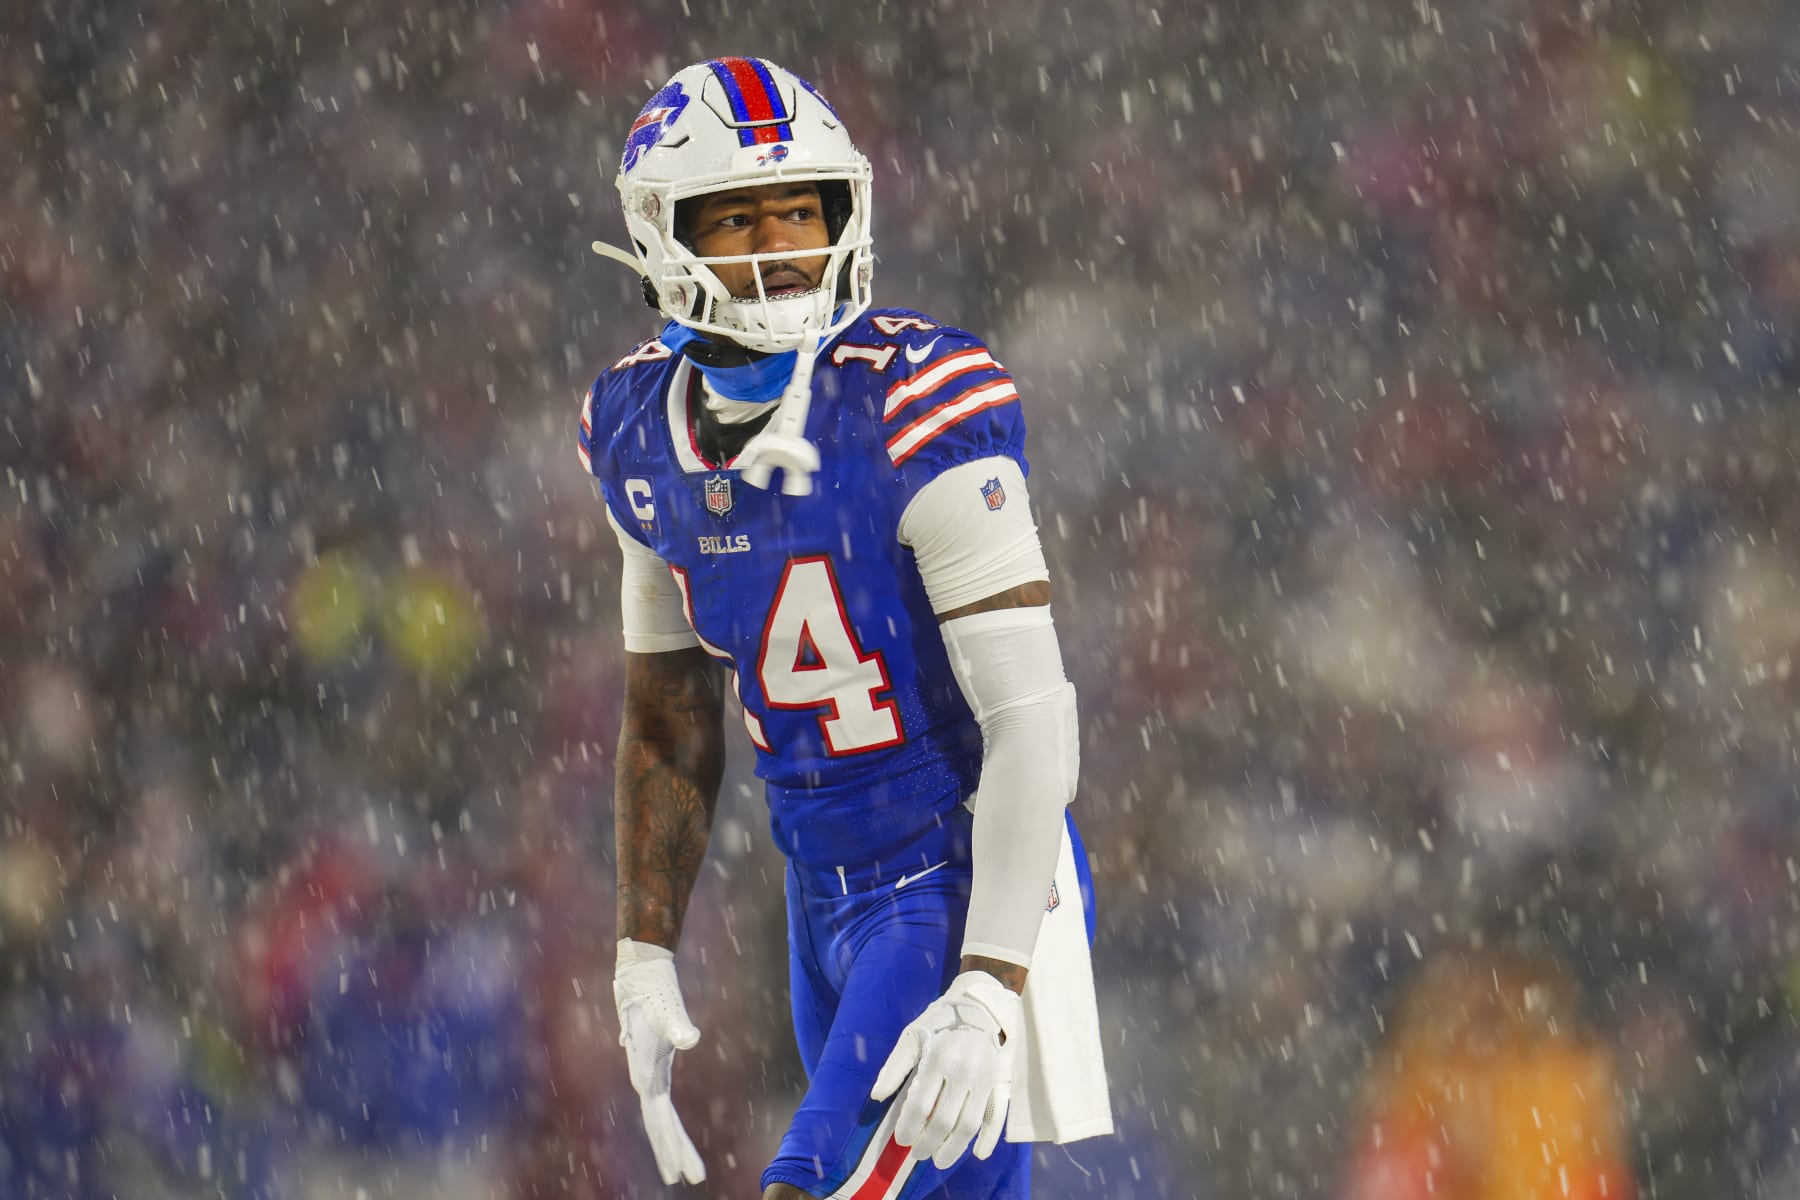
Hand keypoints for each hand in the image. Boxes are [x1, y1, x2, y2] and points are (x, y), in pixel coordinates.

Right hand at [613, 939, 705, 1184]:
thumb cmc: (654, 992)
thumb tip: (690, 1038)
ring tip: (681, 1168)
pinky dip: (667, 1122)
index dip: (672, 1148)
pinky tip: (670, 1131)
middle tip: (691, 1179)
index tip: (683, 1172)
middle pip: (659, 1127)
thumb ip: (678, 1027)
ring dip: (670, 1142)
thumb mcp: (668, 1010)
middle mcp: (646, 1080)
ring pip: (659, 1117)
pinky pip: (662, 1103)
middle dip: (674, 1153)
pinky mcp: (655, 1065)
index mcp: (647, 1076)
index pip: (661, 1122)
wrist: (640, 975)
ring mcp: (649, 1074)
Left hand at [869, 970, 1022, 1167]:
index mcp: (938, 1058)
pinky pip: (997, 1115)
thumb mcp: (911, 1037)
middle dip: (928, 1143)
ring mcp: (984, 1078)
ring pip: (969, 1125)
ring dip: (953, 1148)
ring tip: (939, 1160)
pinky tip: (978, 1154)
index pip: (920, 1105)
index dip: (908, 1128)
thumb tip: (877, 1096)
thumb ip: (894, 1067)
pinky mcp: (999, 1082)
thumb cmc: (938, 1023)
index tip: (902, 1139)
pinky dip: (989, 1138)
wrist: (978, 1006)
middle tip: (917, 1154)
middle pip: (944, 1120)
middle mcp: (963, 1071)